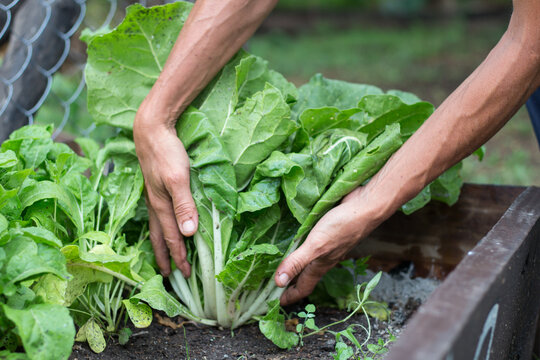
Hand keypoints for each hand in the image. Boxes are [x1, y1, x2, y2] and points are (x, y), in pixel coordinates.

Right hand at [133, 106, 197, 277]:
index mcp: (161, 206)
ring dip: (160, 245)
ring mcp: (154, 196)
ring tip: (164, 257)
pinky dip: (160, 228)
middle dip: (165, 257)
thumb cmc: (166, 152)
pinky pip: (157, 215)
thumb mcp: (178, 178)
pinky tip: (164, 226)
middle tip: (169, 276)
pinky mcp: (156, 187)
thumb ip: (184, 204)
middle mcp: (155, 204)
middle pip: (158, 237)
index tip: (186, 274)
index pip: (171, 238)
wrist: (151, 130)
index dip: (179, 256)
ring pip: (156, 227)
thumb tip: (188, 232)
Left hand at [275, 187, 384, 304]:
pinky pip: (311, 243)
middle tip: (271, 285)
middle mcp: (323, 257)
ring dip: (295, 264)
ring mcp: (327, 244)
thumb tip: (278, 283)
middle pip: (304, 275)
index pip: (303, 287)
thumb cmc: (343, 226)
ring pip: (309, 260)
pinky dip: (300, 246)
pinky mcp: (327, 231)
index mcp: (320, 265)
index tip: (275, 304)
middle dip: (289, 283)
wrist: (366, 206)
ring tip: (279, 263)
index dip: (289, 297)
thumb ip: (296, 262)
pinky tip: (295, 238)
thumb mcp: (315, 246)